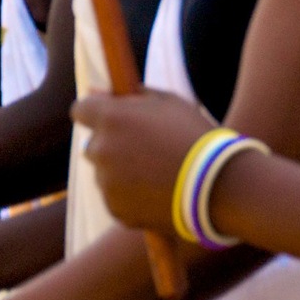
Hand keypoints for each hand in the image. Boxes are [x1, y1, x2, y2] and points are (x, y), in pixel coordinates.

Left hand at [73, 90, 217, 235]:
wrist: (218, 186)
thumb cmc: (195, 137)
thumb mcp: (169, 103)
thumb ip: (130, 94)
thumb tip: (96, 91)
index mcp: (111, 118)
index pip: (80, 110)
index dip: (95, 113)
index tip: (111, 118)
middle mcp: (101, 149)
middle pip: (92, 145)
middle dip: (110, 145)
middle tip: (144, 149)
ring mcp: (106, 182)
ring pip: (105, 174)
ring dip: (121, 173)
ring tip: (158, 174)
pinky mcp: (115, 209)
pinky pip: (115, 199)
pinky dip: (130, 197)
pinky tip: (158, 193)